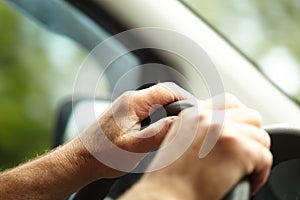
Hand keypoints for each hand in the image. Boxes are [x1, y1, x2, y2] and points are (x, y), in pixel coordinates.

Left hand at [78, 82, 194, 177]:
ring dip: (172, 109)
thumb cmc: (101, 154)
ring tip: (183, 124)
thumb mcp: (133, 147)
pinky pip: (151, 109)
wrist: (81, 159)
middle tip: (194, 119)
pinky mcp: (128, 115)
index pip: (168, 90)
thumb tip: (180, 123)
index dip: (186, 99)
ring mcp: (129, 106)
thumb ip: (157, 133)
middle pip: (165, 93)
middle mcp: (132, 100)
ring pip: (159, 101)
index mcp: (133, 102)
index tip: (198, 111)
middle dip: (182, 104)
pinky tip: (167, 128)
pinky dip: (163, 115)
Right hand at [120, 94, 271, 199]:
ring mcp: (223, 131)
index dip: (240, 119)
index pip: (229, 102)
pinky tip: (247, 181)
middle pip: (249, 116)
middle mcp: (207, 118)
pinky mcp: (238, 149)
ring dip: (256, 154)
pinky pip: (265, 157)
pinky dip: (260, 173)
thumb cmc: (170, 177)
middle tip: (245, 153)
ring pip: (260, 136)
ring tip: (245, 169)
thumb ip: (200, 128)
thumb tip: (224, 129)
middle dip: (251, 135)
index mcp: (193, 114)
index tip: (241, 133)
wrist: (166, 195)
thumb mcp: (179, 140)